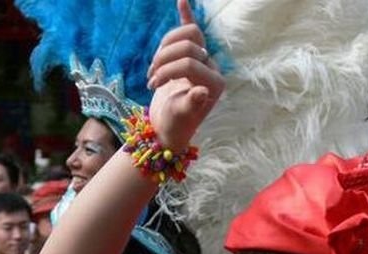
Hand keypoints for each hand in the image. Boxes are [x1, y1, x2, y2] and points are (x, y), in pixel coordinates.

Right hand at [146, 0, 225, 149]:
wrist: (168, 126)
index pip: (189, 62)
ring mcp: (202, 61)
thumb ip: (191, 105)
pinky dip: (185, 16)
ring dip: (164, 49)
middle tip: (153, 78)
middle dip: (165, 59)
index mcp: (214, 83)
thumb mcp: (180, 117)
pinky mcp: (191, 56)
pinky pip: (191, 31)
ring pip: (184, 35)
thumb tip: (201, 92)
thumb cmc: (174, 125)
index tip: (153, 84)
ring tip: (154, 70)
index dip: (168, 70)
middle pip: (188, 45)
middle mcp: (212, 70)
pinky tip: (182, 0)